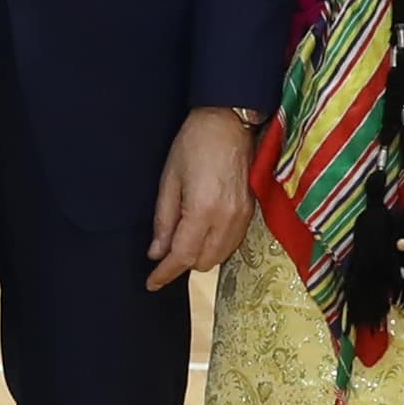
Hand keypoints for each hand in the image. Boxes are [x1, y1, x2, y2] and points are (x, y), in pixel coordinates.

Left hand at [143, 106, 256, 289]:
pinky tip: (203, 234)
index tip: (151, 283)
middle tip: (165, 252)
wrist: (229, 121)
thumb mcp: (169, 179)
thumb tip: (157, 253)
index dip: (165, 274)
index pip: (182, 257)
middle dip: (182, 263)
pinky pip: (233, 243)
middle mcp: (227, 220)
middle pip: (203, 263)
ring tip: (183, 241)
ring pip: (220, 256)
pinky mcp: (252, 212)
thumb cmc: (194, 143)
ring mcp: (243, 217)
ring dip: (200, 257)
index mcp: (203, 211)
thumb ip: (164, 220)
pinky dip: (216, 247)